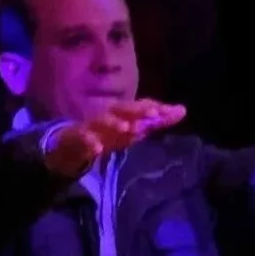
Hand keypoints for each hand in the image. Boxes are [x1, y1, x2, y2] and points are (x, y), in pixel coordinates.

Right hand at [41, 99, 186, 178]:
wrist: (72, 144)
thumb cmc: (108, 133)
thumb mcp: (134, 128)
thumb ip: (157, 121)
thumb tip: (183, 110)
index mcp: (122, 112)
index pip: (140, 106)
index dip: (155, 108)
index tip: (172, 112)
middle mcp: (109, 115)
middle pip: (122, 108)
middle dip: (138, 110)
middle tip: (154, 115)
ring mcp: (92, 125)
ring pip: (103, 121)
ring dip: (115, 123)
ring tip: (127, 129)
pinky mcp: (77, 138)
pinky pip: (83, 139)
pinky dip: (90, 143)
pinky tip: (97, 149)